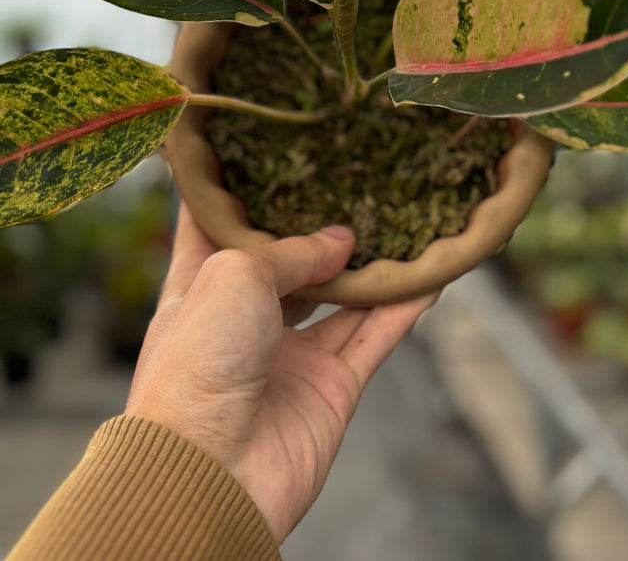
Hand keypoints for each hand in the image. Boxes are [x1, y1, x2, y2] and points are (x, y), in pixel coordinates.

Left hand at [124, 205, 435, 540]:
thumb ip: (291, 251)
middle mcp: (244, 318)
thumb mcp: (234, 275)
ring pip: (340, 297)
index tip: (258, 151)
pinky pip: (375, 337)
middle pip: (288, 261)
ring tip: (401, 221)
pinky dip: (403, 307)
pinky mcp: (331, 388)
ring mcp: (289, 354)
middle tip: (351, 182)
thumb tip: (341, 241)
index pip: (214, 227)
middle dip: (316, 226)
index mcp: (200, 286)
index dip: (235, 191)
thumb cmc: (197, 365)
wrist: (211, 476)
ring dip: (370, 265)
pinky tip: (430, 275)